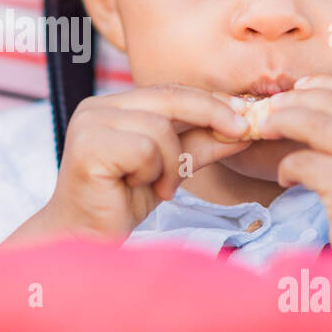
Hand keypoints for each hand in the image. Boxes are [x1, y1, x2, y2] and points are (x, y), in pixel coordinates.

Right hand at [2, 84, 252, 246]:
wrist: (85, 240)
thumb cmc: (122, 204)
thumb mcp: (170, 168)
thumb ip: (199, 145)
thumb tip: (243, 128)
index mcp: (113, 105)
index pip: (170, 90)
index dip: (210, 101)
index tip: (246, 115)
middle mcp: (97, 106)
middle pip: (170, 97)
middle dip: (210, 116)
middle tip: (239, 133)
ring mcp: (89, 123)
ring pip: (161, 128)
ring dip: (170, 163)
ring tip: (155, 186)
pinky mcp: (88, 146)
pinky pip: (145, 149)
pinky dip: (151, 172)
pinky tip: (134, 188)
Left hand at [257, 75, 331, 248]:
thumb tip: (316, 105)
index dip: (324, 84)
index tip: (299, 87)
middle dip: (294, 101)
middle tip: (269, 110)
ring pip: (312, 123)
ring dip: (281, 124)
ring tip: (266, 133)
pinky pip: (301, 162)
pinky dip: (285, 169)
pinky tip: (287, 181)